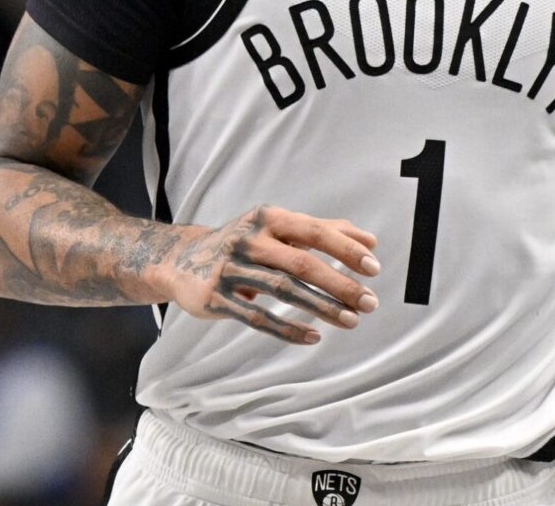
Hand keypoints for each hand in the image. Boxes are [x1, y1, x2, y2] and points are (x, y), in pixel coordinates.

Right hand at [161, 205, 381, 344]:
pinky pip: (258, 318)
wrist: (180, 260)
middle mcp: (248, 240)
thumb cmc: (243, 244)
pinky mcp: (215, 298)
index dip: (346, 249)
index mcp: (268, 218)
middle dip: (340, 284)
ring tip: (351, 321)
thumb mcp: (277, 229)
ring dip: (321, 308)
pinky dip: (288, 329)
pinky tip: (314, 337)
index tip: (374, 267)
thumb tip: (370, 241)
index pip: (315, 232)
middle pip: (302, 263)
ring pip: (283, 291)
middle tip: (370, 302)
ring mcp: (230, 269)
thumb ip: (323, 231)